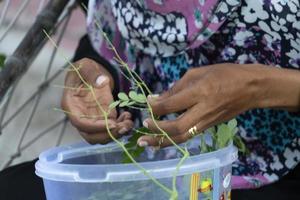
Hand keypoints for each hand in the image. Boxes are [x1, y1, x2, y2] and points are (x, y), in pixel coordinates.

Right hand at [61, 58, 132, 143]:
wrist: (92, 71)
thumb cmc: (85, 68)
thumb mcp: (86, 66)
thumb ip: (92, 74)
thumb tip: (102, 82)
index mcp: (71, 105)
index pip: (80, 123)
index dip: (96, 127)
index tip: (113, 124)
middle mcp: (80, 116)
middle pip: (91, 136)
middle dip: (109, 135)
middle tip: (124, 127)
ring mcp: (92, 119)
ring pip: (102, 135)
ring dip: (117, 133)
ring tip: (129, 123)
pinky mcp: (102, 118)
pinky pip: (110, 128)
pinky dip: (120, 126)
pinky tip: (127, 117)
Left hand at [137, 63, 269, 146]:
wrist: (251, 88)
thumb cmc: (225, 74)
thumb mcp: (198, 73)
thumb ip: (177, 87)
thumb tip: (157, 98)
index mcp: (200, 92)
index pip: (172, 104)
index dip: (156, 107)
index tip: (146, 104)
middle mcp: (203, 110)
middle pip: (177, 127)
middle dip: (157, 130)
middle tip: (143, 127)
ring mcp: (207, 122)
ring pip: (182, 137)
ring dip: (162, 141)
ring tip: (145, 143)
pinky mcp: (209, 127)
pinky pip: (188, 136)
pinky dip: (173, 139)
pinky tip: (162, 139)